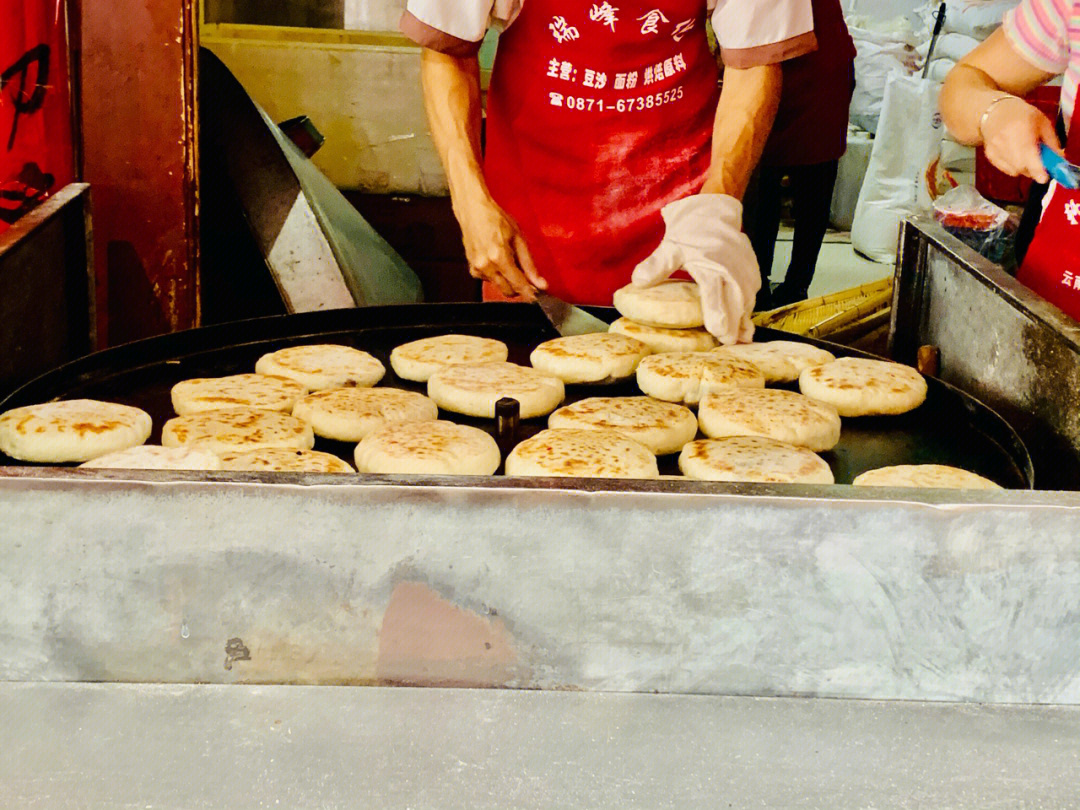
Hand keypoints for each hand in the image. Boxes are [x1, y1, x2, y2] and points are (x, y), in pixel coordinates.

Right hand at [457, 195, 546, 300]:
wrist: (473, 211)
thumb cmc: (496, 220)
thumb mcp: (518, 238)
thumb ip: (529, 264)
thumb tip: (540, 283)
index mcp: (499, 257)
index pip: (518, 284)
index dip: (529, 292)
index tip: (537, 296)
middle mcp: (486, 266)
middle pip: (508, 291)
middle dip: (519, 287)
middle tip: (527, 277)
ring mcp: (477, 269)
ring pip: (499, 286)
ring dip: (508, 280)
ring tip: (508, 260)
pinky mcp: (472, 269)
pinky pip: (490, 280)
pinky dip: (497, 275)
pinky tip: (496, 260)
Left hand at [632, 194, 760, 344]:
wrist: (714, 210)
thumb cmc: (692, 230)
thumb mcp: (671, 246)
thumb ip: (656, 265)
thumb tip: (638, 281)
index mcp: (711, 265)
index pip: (715, 293)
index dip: (718, 314)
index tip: (719, 331)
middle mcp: (732, 269)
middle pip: (735, 302)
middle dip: (734, 324)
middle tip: (730, 344)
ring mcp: (745, 269)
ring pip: (747, 299)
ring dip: (744, 318)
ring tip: (742, 338)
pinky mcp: (752, 269)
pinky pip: (752, 292)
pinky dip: (749, 307)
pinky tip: (745, 321)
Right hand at [981, 96, 1061, 183]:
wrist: (995, 113)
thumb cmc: (1022, 115)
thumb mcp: (1042, 123)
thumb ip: (1051, 142)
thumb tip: (1058, 159)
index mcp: (1021, 130)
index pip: (1028, 154)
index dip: (1037, 169)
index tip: (1044, 178)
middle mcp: (1005, 141)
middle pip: (1021, 167)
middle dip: (1033, 169)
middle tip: (1040, 163)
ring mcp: (995, 150)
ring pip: (1014, 171)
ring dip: (1025, 168)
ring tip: (1027, 156)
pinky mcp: (990, 156)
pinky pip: (1006, 170)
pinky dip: (1015, 167)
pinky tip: (1016, 156)